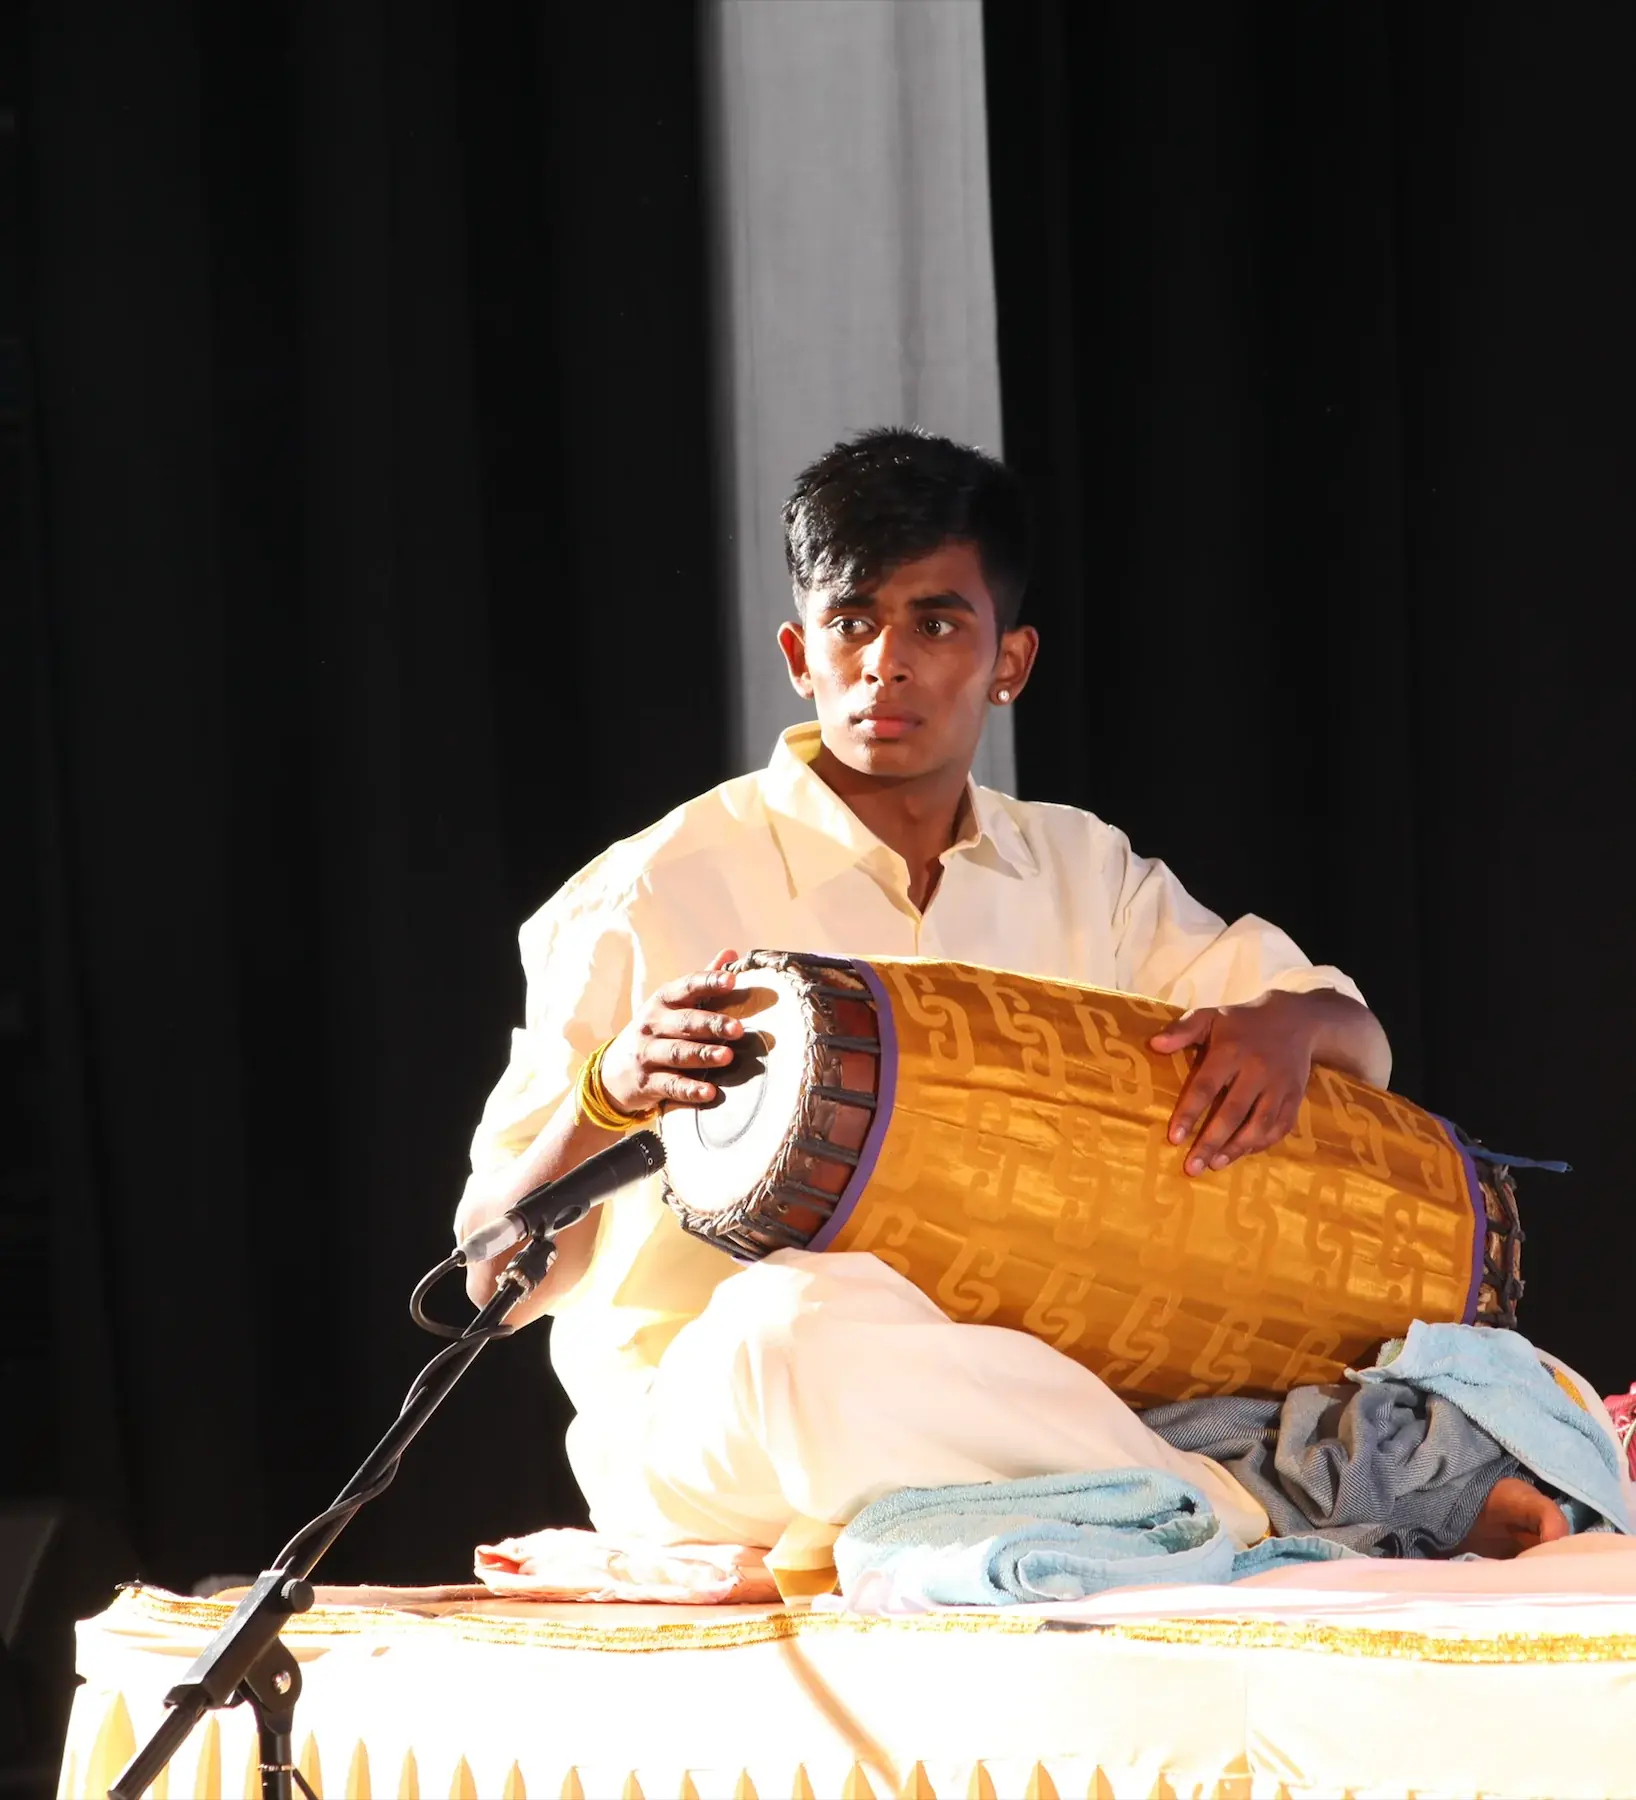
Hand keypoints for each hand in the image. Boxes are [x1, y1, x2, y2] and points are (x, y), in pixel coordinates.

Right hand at [598, 949, 744, 1116]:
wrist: (613, 1072)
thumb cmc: (657, 1031)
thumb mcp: (672, 1004)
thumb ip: (702, 982)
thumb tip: (731, 952)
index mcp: (663, 1001)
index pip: (686, 987)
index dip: (709, 982)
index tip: (732, 980)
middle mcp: (653, 1025)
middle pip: (684, 1022)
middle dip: (711, 1024)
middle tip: (738, 1028)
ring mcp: (648, 1054)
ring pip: (677, 1053)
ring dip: (702, 1055)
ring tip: (727, 1057)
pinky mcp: (647, 1082)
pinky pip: (670, 1085)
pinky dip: (690, 1090)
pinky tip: (710, 1093)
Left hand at [1149, 989, 1318, 1176]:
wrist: (1297, 1021)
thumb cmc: (1242, 1023)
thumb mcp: (1211, 1016)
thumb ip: (1183, 1029)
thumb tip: (1154, 1045)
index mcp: (1231, 1051)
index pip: (1206, 1086)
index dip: (1189, 1113)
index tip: (1174, 1138)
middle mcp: (1257, 1070)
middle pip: (1233, 1112)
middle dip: (1211, 1142)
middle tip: (1192, 1167)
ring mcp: (1280, 1086)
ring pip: (1260, 1123)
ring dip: (1237, 1148)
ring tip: (1215, 1164)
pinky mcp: (1295, 1097)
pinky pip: (1281, 1126)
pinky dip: (1262, 1143)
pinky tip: (1243, 1152)